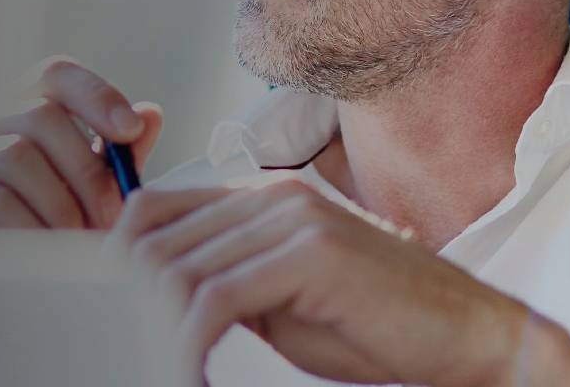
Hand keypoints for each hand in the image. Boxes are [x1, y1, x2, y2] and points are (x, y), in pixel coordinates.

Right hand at [0, 58, 163, 229]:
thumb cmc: (38, 244)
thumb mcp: (83, 198)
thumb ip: (112, 160)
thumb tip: (148, 115)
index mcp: (4, 116)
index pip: (51, 76)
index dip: (95, 94)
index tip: (131, 129)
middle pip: (38, 116)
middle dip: (88, 171)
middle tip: (111, 217)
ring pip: (16, 158)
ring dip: (63, 207)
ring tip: (80, 242)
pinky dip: (34, 230)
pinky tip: (47, 254)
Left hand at [111, 181, 569, 386]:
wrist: (467, 339)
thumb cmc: (377, 330)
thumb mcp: (283, 305)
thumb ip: (229, 287)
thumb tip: (162, 303)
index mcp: (263, 201)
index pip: (155, 211)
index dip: (118, 262)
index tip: (101, 314)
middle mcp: (273, 199)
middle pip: (156, 238)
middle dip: (125, 301)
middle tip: (112, 348)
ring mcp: (293, 221)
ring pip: (181, 269)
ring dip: (153, 327)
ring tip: (147, 363)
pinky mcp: (311, 255)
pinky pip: (217, 298)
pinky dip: (188, 341)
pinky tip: (185, 369)